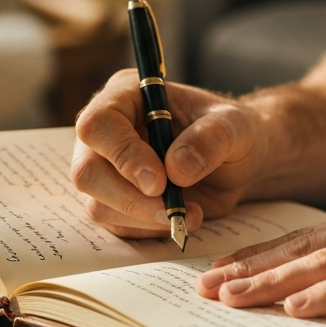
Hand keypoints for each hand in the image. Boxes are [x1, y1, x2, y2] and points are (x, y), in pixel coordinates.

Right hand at [72, 68, 263, 236]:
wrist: (238, 162)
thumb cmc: (232, 131)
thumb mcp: (235, 126)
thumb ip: (211, 138)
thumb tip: (177, 168)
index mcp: (126, 96)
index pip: (98, 125)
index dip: (122, 156)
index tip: (159, 182)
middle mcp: (108, 132)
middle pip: (87, 171)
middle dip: (129, 198)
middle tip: (171, 209)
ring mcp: (106, 169)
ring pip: (98, 204)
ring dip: (143, 218)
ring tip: (190, 212)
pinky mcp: (116, 201)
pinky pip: (117, 225)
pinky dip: (149, 230)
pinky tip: (181, 217)